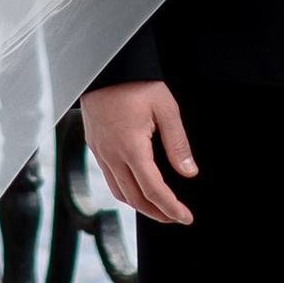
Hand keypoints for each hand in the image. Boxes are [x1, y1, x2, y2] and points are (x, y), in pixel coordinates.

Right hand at [80, 79, 195, 224]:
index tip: (185, 217)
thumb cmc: (135, 81)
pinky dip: (125, 191)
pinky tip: (138, 187)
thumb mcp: (165, 107)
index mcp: (131, 147)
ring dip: (140, 206)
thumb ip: (178, 143)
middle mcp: (111, 154)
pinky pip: (109, 178)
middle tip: (176, 217)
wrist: (104, 65)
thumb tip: (189, 172)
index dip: (171, 208)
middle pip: (135, 199)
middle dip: (157, 213)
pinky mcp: (94, 146)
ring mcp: (99, 151)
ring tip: (159, 207)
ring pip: (119, 193)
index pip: (153, 191)